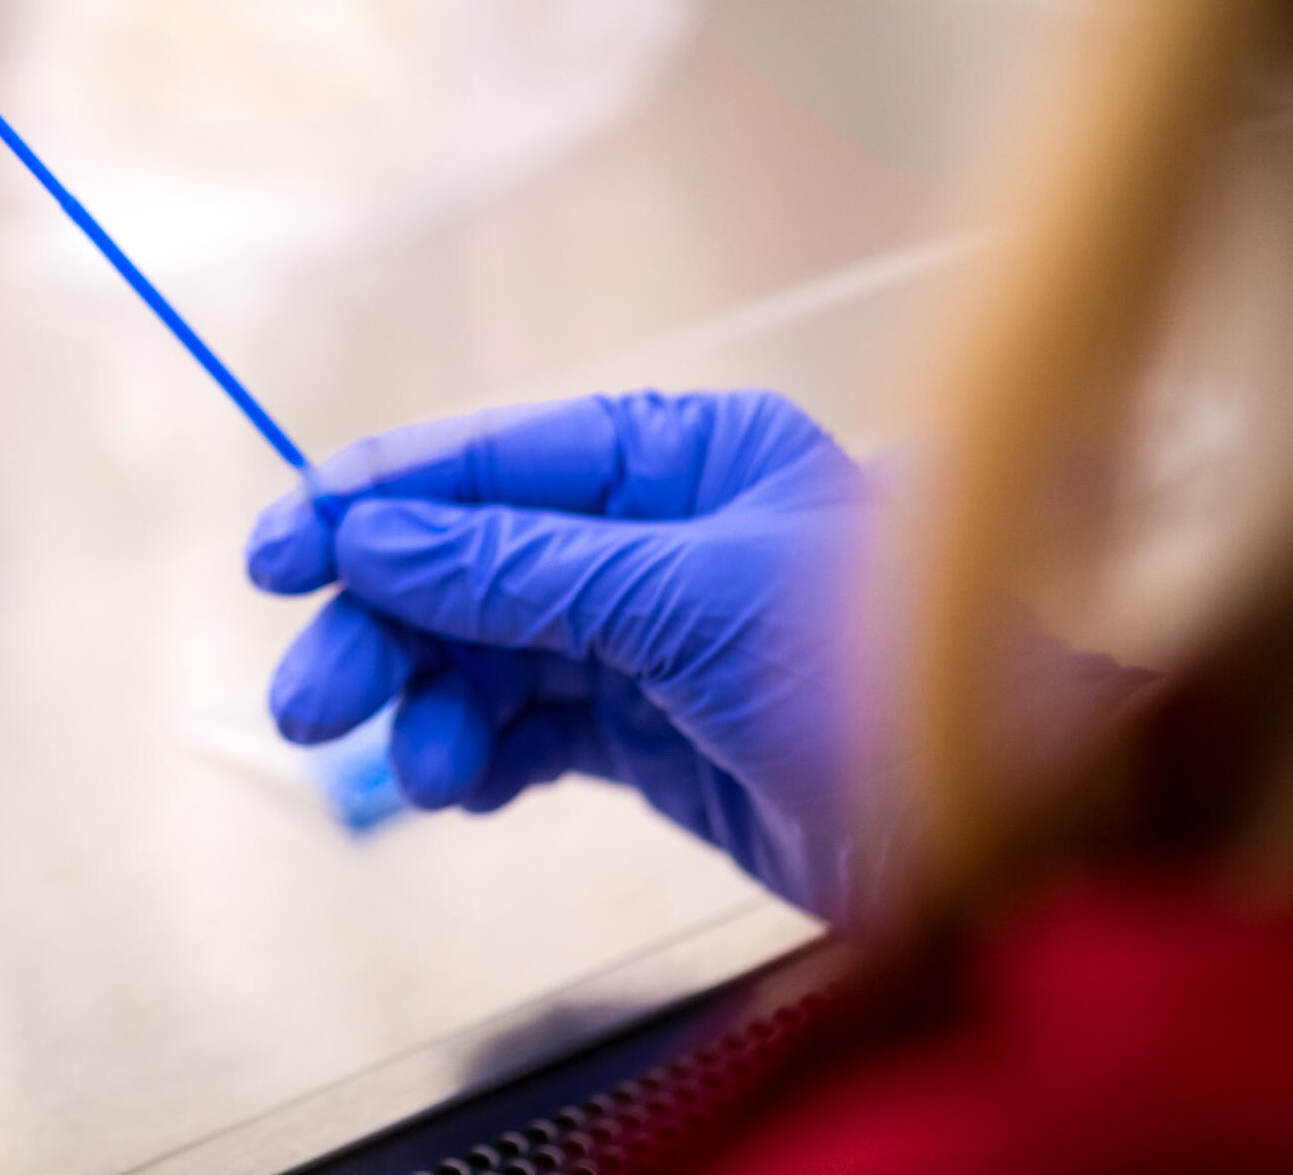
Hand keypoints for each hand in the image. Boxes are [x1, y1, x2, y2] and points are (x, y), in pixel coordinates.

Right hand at [247, 391, 876, 921]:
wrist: (1013, 837)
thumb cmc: (894, 677)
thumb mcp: (687, 601)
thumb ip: (517, 569)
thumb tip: (374, 537)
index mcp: (682, 456)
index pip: (492, 462)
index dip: (374, 501)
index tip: (278, 548)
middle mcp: (657, 536)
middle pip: (468, 565)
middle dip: (385, 627)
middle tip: (312, 697)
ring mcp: (651, 638)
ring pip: (486, 655)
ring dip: (427, 704)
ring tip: (401, 762)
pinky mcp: (654, 735)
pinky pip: (529, 730)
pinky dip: (480, 754)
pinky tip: (456, 782)